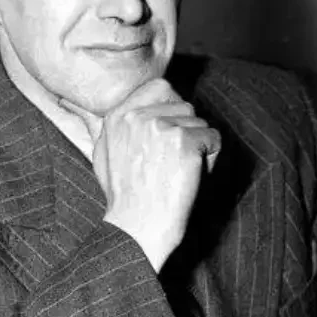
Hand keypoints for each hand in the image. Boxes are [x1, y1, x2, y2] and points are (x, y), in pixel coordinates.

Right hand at [61, 79, 220, 271]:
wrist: (136, 229)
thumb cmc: (123, 199)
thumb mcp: (103, 156)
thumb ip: (113, 128)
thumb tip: (114, 109)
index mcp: (116, 116)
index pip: (160, 87)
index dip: (174, 108)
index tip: (171, 134)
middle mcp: (136, 116)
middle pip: (185, 106)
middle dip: (187, 131)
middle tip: (173, 162)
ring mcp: (160, 127)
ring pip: (200, 123)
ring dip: (198, 148)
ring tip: (179, 174)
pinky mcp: (183, 142)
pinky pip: (213, 139)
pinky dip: (210, 160)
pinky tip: (190, 179)